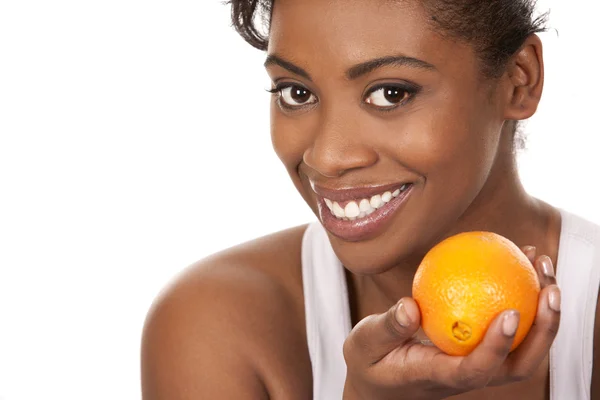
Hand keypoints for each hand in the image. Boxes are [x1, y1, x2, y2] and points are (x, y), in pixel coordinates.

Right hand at [342, 246, 560, 399]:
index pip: (474, 370)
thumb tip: (410, 305)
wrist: (380, 381)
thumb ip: (387, 326)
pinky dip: (523, 295)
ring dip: (543, 311)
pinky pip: (508, 325)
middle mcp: (466, 376)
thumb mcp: (365, 344)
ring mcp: (476, 364)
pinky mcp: (477, 349)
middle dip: (544, 330)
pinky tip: (515, 258)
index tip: (510, 312)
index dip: (497, 346)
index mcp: (437, 377)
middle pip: (517, 365)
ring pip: (522, 348)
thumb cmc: (370, 361)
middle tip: (549, 285)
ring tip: (540, 261)